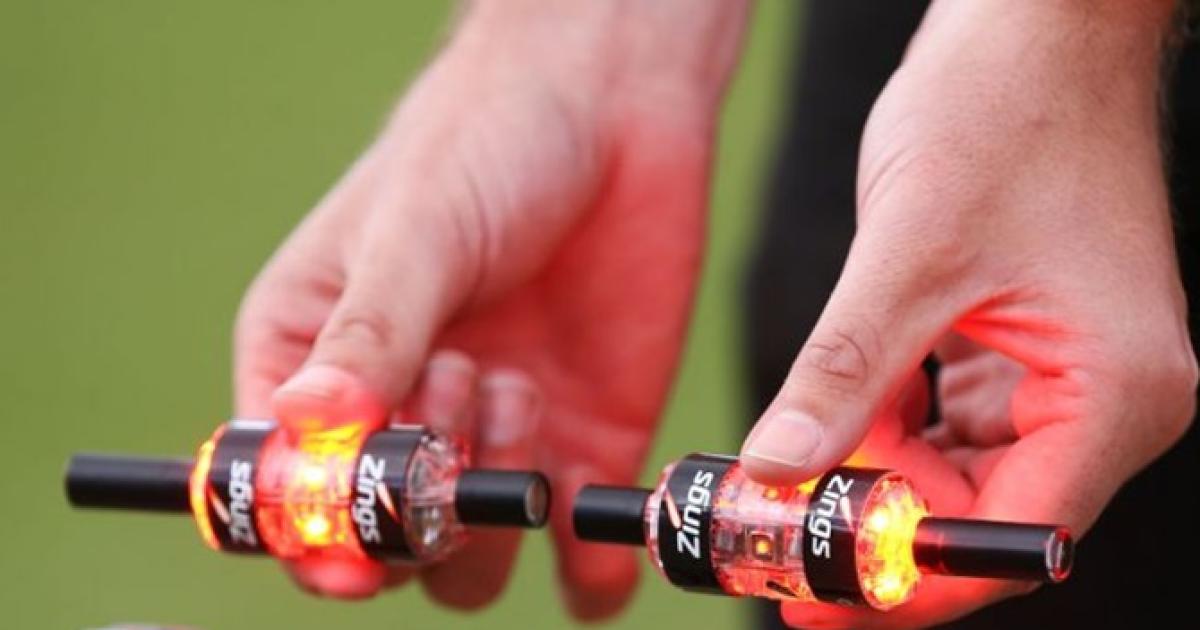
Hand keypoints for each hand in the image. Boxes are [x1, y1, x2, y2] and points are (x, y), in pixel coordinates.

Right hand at [233, 2, 744, 617]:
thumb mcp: (416, 230)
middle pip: (385, 545)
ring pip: (474, 561)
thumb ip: (370, 333)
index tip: (357, 537)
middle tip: (457, 383)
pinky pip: (578, 554)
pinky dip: (588, 566)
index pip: (291, 490)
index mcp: (318, 363)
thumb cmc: (484, 142)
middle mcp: (403, 418)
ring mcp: (495, 439)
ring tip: (515, 383)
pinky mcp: (584, 442)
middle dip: (418, 502)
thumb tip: (302, 431)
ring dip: (494, 508)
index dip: (314, 531)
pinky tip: (592, 510)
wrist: (611, 108)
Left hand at [739, 1, 1195, 626]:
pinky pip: (950, 415)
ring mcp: (1066, 368)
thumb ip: (841, 374)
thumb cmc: (1003, 108)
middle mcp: (1105, 394)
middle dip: (879, 525)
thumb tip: (777, 472)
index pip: (1015, 536)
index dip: (915, 582)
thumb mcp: (907, 254)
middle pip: (983, 509)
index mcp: (1114, 390)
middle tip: (778, 539)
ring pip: (958, 466)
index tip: (822, 601)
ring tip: (789, 482)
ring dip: (875, 474)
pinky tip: (835, 419)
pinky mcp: (1023, 340)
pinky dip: (888, 424)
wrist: (1035, 21)